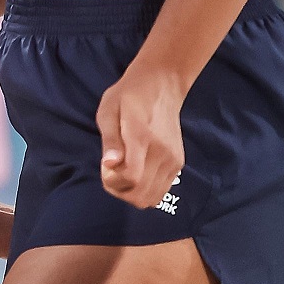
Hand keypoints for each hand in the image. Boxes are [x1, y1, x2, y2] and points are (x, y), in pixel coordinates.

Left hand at [96, 71, 187, 209]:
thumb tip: (109, 164)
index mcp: (141, 136)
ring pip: (151, 198)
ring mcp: (173, 159)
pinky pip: (160, 191)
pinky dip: (145, 189)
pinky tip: (136, 171)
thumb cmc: (129, 96)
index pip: (131, 177)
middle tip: (111, 171)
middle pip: (141, 195)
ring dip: (132, 193)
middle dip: (119, 191)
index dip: (112, 181)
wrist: (162, 85)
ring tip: (123, 172)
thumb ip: (110, 140)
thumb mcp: (108, 110)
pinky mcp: (178, 163)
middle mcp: (162, 152)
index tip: (105, 166)